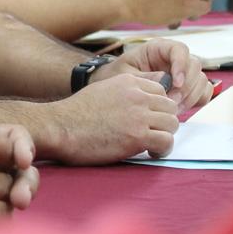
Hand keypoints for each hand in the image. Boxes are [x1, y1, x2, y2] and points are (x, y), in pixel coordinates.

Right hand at [51, 73, 178, 161]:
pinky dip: (162, 150)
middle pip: (170, 107)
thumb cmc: (76, 112)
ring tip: (150, 144)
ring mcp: (138, 115)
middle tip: (150, 133)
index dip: (157, 108)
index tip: (148, 119)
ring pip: (172, 124)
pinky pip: (166, 142)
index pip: (161, 91)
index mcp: (127, 82)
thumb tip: (144, 96)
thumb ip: (125, 90)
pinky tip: (149, 152)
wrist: (60, 128)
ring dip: (164, 136)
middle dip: (163, 121)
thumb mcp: (102, 90)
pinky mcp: (138, 136)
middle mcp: (136, 95)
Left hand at [96, 38, 212, 110]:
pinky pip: (202, 92)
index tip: (175, 83)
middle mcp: (173, 59)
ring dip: (190, 96)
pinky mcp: (187, 87)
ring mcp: (183, 73)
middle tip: (172, 101)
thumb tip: (166, 80)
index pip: (179, 49)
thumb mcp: (125, 75)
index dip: (181, 65)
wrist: (115, 89)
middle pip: (194, 65)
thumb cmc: (118, 76)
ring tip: (172, 108)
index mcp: (158, 48)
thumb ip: (144, 77)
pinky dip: (195, 101)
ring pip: (201, 80)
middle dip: (186, 85)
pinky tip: (179, 108)